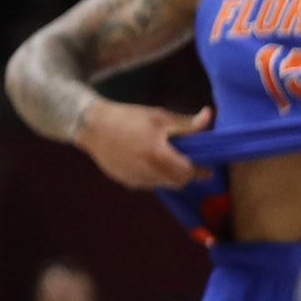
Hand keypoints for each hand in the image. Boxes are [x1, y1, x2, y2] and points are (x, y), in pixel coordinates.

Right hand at [76, 100, 209, 188]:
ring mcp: (136, 179)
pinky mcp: (126, 181)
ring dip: (169, 174)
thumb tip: (209, 116)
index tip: (207, 167)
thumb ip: (186, 123)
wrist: (91, 126)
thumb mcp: (158, 117)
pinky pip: (147, 182)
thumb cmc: (128, 118)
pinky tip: (144, 159)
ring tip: (162, 157)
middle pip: (178, 182)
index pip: (189, 173)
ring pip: (163, 183)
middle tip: (185, 161)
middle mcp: (149, 172)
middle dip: (185, 174)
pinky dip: (152, 174)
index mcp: (159, 155)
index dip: (200, 171)